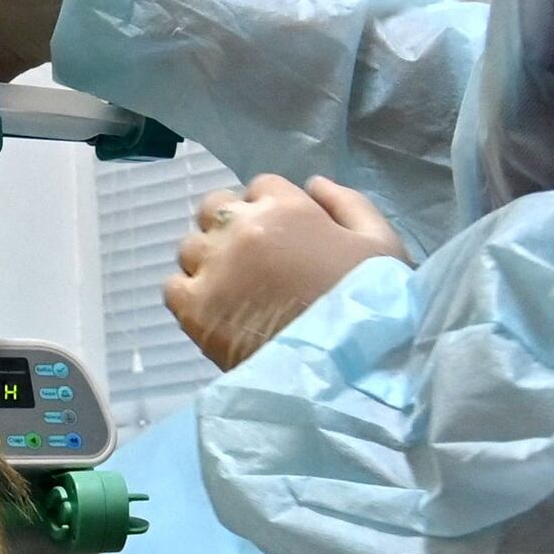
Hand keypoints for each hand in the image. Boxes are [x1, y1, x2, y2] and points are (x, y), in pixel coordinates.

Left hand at [168, 174, 404, 369]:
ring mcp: (213, 268)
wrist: (349, 369)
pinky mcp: (194, 310)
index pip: (260, 186)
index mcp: (284, 206)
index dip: (271, 209)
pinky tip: (215, 311)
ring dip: (208, 261)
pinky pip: (173, 287)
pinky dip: (189, 295)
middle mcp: (240, 228)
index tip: (283, 237)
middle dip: (230, 227)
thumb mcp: (380, 241)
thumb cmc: (373, 304)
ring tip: (233, 291)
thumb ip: (347, 203)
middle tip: (253, 262)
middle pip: (215, 208)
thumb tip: (313, 183)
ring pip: (190, 248)